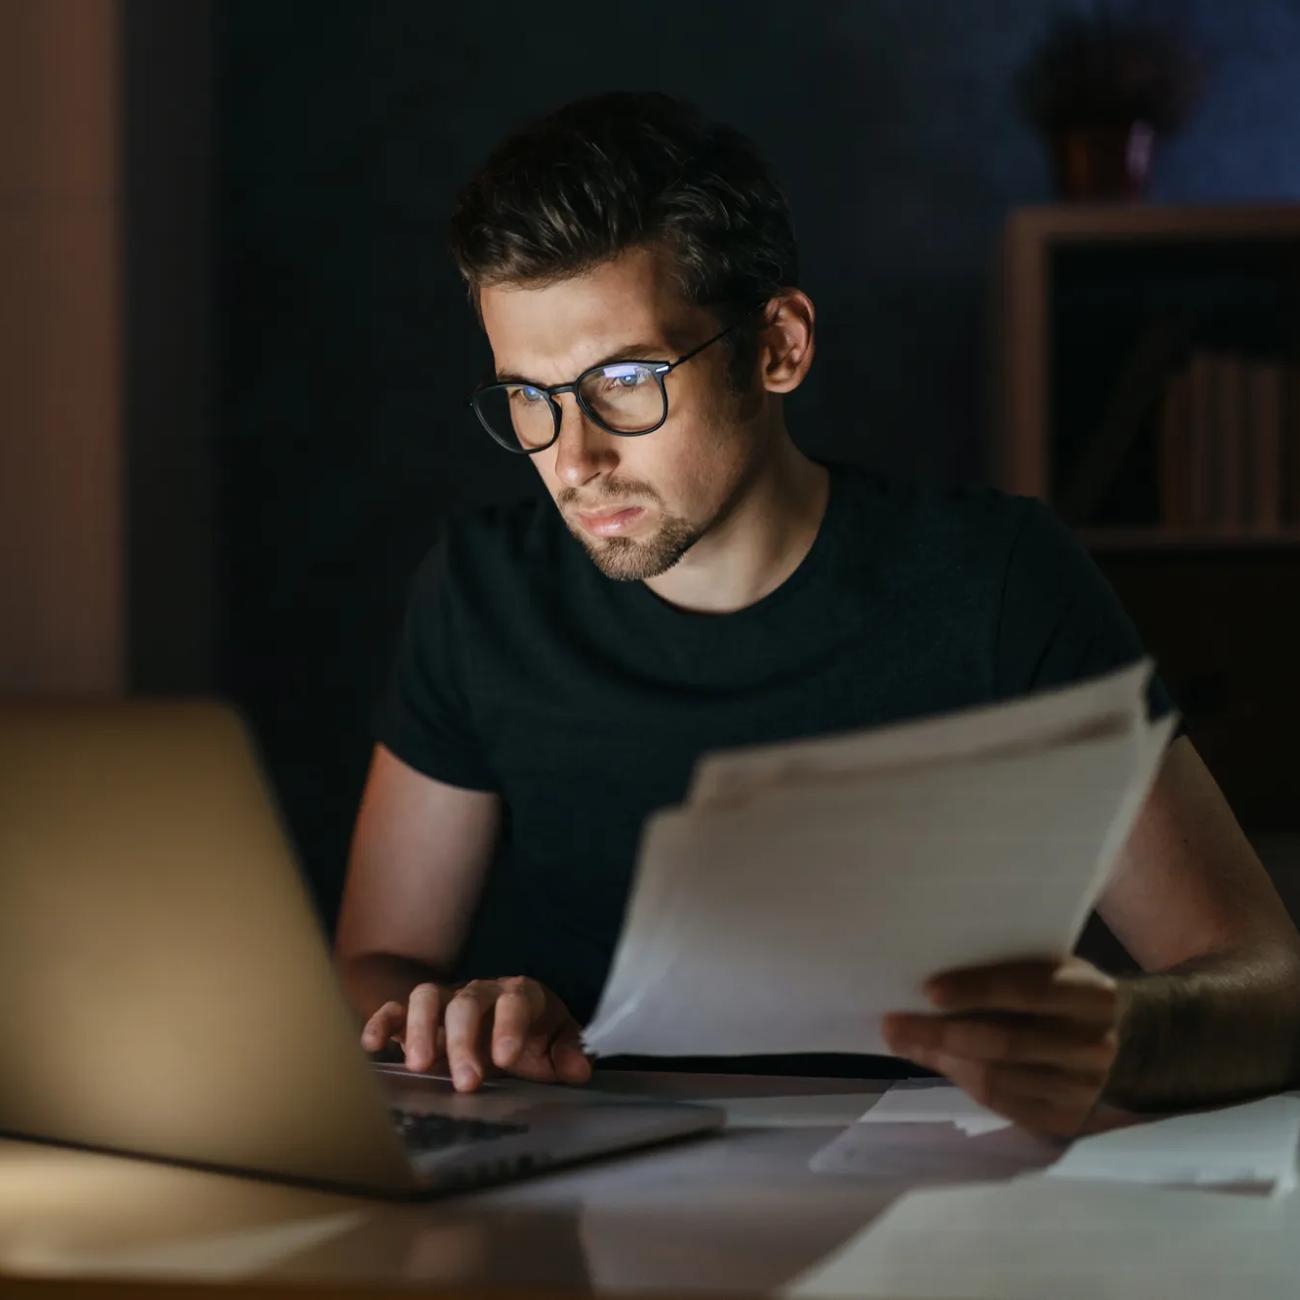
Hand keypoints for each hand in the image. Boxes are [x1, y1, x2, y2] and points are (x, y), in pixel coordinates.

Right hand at [360, 976, 592, 1092]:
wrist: (506, 1020)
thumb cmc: (533, 1037)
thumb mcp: (557, 1044)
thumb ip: (567, 1054)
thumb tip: (579, 1069)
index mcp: (520, 995)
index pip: (515, 1001)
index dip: (509, 1026)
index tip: (504, 1059)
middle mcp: (480, 992)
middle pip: (467, 1003)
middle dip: (464, 1041)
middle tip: (466, 1082)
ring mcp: (447, 1001)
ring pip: (427, 996)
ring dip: (420, 1029)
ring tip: (419, 1066)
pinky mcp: (418, 1016)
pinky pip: (396, 1009)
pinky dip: (382, 1022)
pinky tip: (373, 1046)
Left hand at [881, 956, 1120, 1136]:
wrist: (1127, 1041)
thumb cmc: (1067, 994)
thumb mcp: (1051, 971)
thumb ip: (1004, 975)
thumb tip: (927, 986)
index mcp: (1090, 996)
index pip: (1027, 990)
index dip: (976, 989)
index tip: (928, 989)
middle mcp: (1092, 1046)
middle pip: (1005, 1042)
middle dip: (941, 1033)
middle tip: (895, 1024)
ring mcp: (1082, 1090)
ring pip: (997, 1078)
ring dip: (943, 1060)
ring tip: (905, 1041)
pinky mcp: (1066, 1120)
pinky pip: (1002, 1104)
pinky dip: (964, 1082)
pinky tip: (940, 1061)